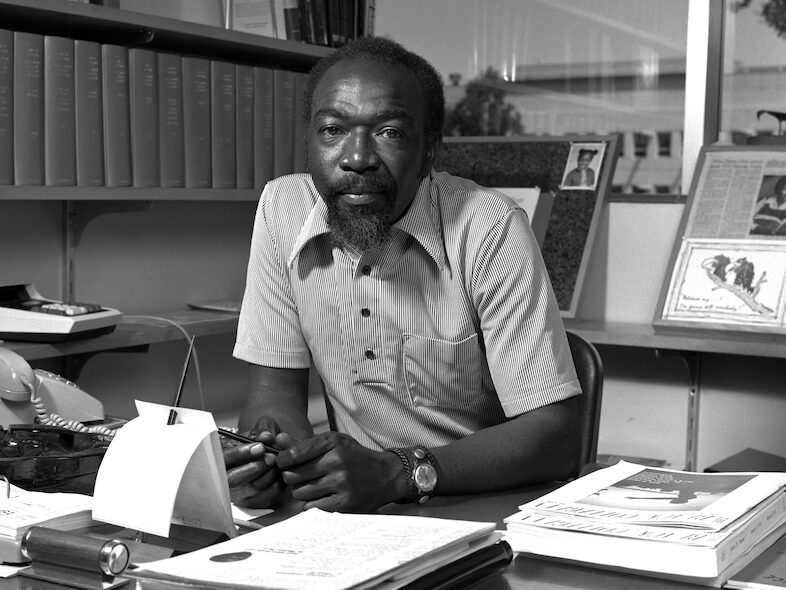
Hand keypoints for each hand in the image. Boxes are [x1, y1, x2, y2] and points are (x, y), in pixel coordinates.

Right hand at [222, 417, 289, 507]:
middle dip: (255, 467)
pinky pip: (269, 495)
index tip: (260, 447)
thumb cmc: (262, 438)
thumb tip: (266, 437)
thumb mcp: (261, 426)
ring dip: (270, 473)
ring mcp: (239, 493)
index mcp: (221, 456)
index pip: (223, 459)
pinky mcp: (255, 502)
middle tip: (271, 457)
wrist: (272, 451)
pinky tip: (281, 470)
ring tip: (278, 461)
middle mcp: (225, 478)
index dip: (241, 453)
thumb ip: (263, 428)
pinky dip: (279, 482)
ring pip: (253, 488)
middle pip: (234, 480)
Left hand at [276, 432, 406, 511]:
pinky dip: (313, 504)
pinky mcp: (344, 503)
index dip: (283, 460)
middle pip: (293, 475)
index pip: (293, 454)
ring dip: (303, 492)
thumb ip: (305, 444)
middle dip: (292, 477)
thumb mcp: (334, 443)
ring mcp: (341, 483)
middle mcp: (337, 461)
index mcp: (332, 442)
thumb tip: (277, 442)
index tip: (283, 463)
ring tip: (316, 486)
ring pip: (300, 493)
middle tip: (301, 476)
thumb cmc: (354, 457)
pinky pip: (311, 507)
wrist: (386, 475)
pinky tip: (323, 497)